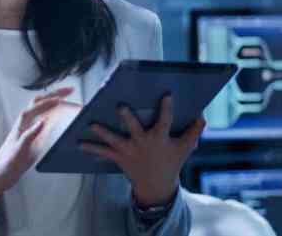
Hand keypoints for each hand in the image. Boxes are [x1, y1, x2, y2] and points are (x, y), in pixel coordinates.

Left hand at [0, 87, 73, 193]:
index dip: (51, 101)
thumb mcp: (20, 150)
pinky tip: (61, 115)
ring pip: (41, 107)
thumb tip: (43, 121)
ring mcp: (28, 127)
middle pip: (40, 101)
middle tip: (70, 90)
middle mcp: (25, 122)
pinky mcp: (32, 134)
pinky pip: (43, 118)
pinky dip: (53, 112)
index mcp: (22, 123)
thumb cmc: (7, 164)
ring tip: (67, 97)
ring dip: (54, 99)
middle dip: (55, 93)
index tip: (64, 99)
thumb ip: (30, 134)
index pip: (38, 106)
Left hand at [79, 94, 205, 206]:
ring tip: (91, 124)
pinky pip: (103, 153)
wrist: (156, 186)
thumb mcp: (185, 147)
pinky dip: (91, 148)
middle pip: (134, 129)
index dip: (166, 108)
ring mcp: (129, 151)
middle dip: (127, 118)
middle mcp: (142, 144)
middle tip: (120, 107)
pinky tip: (79, 143)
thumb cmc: (171, 161)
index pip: (165, 121)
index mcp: (159, 139)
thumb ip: (194, 131)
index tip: (166, 94)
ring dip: (102, 132)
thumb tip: (202, 115)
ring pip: (114, 140)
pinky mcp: (119, 158)